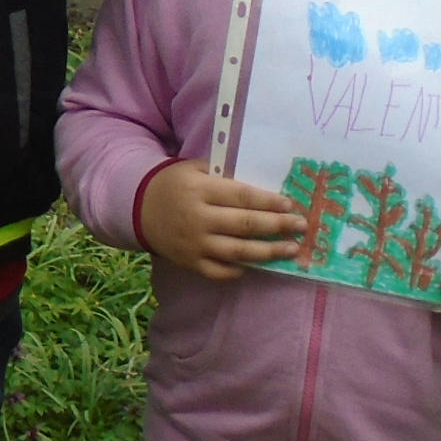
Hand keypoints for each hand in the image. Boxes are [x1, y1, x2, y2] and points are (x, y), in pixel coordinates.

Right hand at [138, 160, 305, 281]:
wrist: (139, 208)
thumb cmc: (174, 184)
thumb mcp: (194, 169)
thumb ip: (224, 176)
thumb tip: (263, 189)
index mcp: (200, 190)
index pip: (242, 196)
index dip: (268, 202)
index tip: (290, 205)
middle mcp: (198, 218)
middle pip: (245, 224)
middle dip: (277, 226)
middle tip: (301, 227)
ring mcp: (194, 244)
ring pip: (237, 251)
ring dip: (268, 251)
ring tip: (292, 250)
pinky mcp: (190, 262)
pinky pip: (220, 271)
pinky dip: (239, 269)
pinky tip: (256, 265)